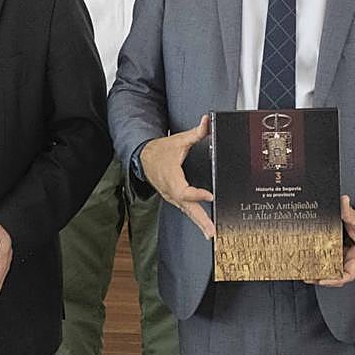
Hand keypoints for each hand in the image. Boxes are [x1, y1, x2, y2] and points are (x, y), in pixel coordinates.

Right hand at [140, 115, 214, 239]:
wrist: (143, 158)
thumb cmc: (160, 150)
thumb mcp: (178, 140)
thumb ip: (196, 133)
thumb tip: (207, 121)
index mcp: (171, 177)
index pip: (183, 190)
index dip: (196, 193)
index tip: (210, 195)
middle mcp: (170, 190)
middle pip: (186, 207)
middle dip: (200, 219)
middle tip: (211, 230)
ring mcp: (171, 196)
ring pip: (186, 211)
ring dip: (198, 222)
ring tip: (210, 233)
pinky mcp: (173, 198)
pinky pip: (185, 209)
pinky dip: (195, 218)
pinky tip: (204, 226)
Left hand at [315, 196, 354, 286]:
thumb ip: (350, 212)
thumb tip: (343, 200)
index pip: (348, 275)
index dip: (335, 280)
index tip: (322, 279)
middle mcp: (351, 260)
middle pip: (335, 275)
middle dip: (321, 277)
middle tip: (307, 275)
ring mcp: (344, 257)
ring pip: (331, 268)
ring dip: (319, 270)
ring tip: (304, 269)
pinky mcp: (340, 251)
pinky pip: (329, 258)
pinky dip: (320, 259)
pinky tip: (309, 257)